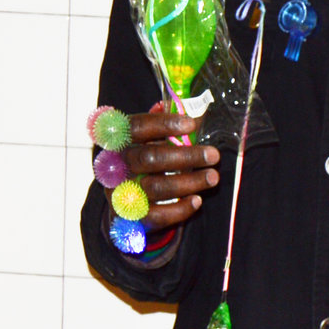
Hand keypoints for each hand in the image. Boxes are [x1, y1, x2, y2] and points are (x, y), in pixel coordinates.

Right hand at [121, 108, 219, 229]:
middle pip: (149, 158)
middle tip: (214, 155)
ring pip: (155, 186)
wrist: (124, 207)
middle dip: (185, 156)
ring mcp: (119, 193)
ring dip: (189, 181)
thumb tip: (196, 109)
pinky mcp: (128, 218)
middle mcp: (115, 166)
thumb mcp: (151, 143)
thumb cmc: (144, 166)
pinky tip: (197, 200)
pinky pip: (156, 215)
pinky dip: (179, 209)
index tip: (191, 124)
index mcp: (119, 141)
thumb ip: (169, 128)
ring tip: (213, 177)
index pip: (137, 127)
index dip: (163, 124)